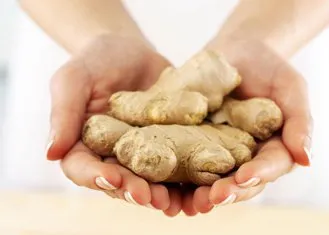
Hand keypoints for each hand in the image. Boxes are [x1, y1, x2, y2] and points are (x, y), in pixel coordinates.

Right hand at [46, 34, 182, 214]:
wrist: (131, 50)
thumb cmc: (96, 61)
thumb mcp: (74, 79)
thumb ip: (63, 113)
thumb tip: (51, 153)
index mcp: (84, 144)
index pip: (84, 168)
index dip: (97, 177)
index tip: (113, 179)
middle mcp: (112, 154)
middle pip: (120, 181)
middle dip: (135, 191)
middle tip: (151, 198)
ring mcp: (142, 151)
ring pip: (149, 179)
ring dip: (161, 194)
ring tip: (174, 201)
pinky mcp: (166, 143)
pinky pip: (175, 162)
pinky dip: (183, 178)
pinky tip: (195, 186)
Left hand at [181, 40, 312, 214]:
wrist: (238, 51)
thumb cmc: (270, 69)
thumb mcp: (291, 89)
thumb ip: (299, 122)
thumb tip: (306, 159)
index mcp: (270, 149)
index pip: (267, 168)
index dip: (256, 175)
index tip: (243, 177)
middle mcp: (242, 156)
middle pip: (236, 181)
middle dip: (225, 191)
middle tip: (211, 198)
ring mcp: (215, 149)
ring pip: (209, 176)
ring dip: (198, 191)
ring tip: (187, 201)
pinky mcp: (192, 139)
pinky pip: (183, 156)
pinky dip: (175, 171)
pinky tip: (163, 179)